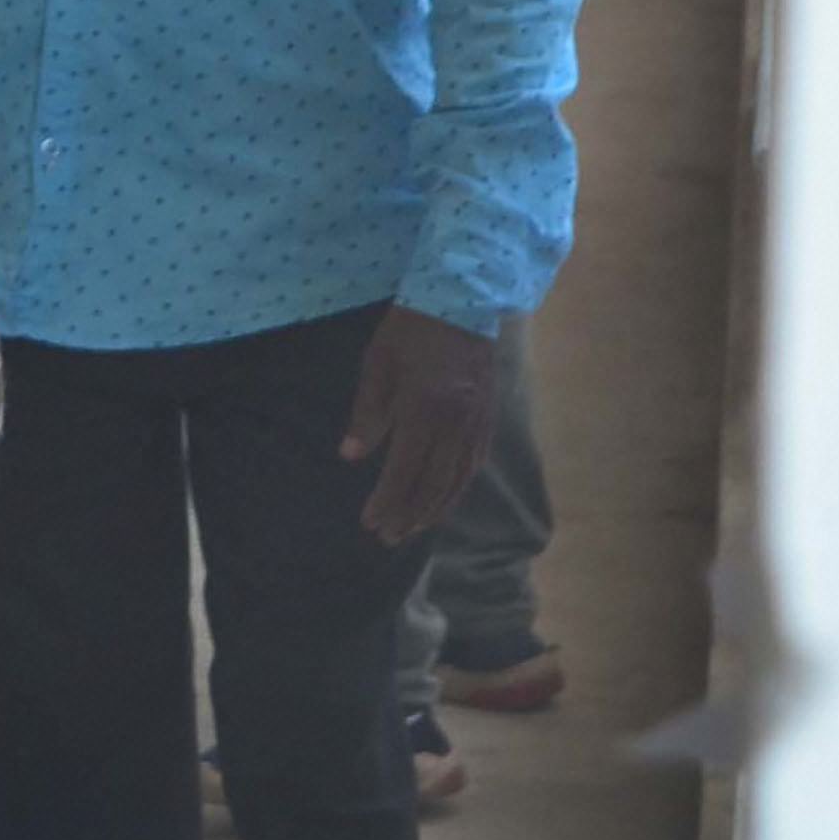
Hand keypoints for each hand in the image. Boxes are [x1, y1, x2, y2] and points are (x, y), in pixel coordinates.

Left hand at [339, 306, 502, 542]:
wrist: (462, 302)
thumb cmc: (410, 331)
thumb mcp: (377, 366)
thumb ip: (367, 415)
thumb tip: (351, 457)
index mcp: (424, 410)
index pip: (404, 471)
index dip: (387, 500)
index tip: (370, 522)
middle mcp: (455, 425)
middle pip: (432, 485)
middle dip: (409, 514)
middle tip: (387, 537)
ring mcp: (476, 425)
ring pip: (456, 481)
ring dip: (433, 509)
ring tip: (412, 527)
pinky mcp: (487, 421)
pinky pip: (472, 467)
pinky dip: (456, 490)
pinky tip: (442, 500)